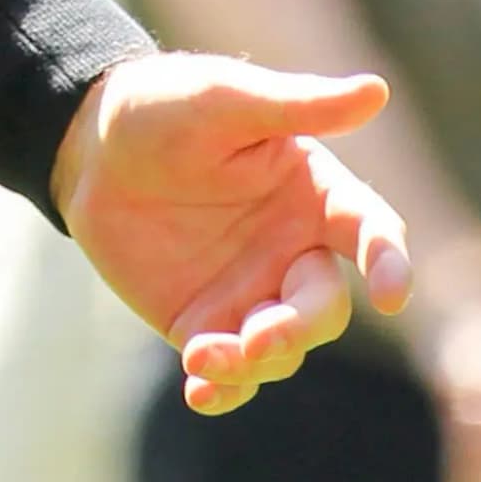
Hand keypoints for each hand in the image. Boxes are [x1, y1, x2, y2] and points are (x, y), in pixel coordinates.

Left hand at [50, 54, 411, 412]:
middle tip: (259, 337)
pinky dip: (223, 389)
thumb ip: (296, 104)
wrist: (89, 145)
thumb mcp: (226, 98)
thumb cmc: (164, 106)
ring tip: (205, 357)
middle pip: (324, 307)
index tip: (390, 293)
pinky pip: (229, 371)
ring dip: (254, 362)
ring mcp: (250, 292)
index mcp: (314, 194)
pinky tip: (199, 391)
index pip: (371, 232)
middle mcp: (292, 250)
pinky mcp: (203, 322)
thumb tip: (376, 91)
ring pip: (280, 349)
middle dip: (300, 328)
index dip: (389, 262)